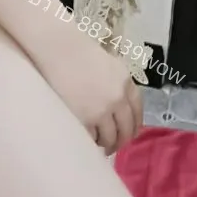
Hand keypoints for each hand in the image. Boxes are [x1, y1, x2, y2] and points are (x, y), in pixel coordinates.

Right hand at [36, 24, 142, 155]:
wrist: (59, 51)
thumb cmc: (80, 53)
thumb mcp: (110, 64)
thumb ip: (118, 84)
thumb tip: (120, 106)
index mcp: (126, 83)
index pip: (138, 112)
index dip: (134, 125)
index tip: (130, 133)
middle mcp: (118, 99)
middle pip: (127, 129)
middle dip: (122, 140)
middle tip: (115, 145)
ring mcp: (102, 111)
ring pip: (110, 138)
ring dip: (107, 144)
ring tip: (100, 145)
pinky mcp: (85, 119)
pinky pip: (92, 138)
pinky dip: (91, 141)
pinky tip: (88, 140)